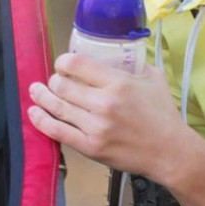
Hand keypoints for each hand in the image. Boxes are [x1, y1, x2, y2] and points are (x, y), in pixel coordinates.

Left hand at [26, 52, 188, 178]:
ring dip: (41, 97)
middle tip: (54, 80)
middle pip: (62, 85)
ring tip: (35, 91)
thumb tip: (115, 53)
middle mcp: (104, 104)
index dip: (63, 61)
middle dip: (53, 80)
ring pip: (57, 107)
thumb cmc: (163, 115)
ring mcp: (96, 127)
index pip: (77, 64)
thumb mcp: (153, 79)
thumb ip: (133, 64)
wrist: (169, 152)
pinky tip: (35, 113)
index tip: (63, 63)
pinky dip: (42, 121)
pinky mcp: (90, 147)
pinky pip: (58, 132)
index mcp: (119, 83)